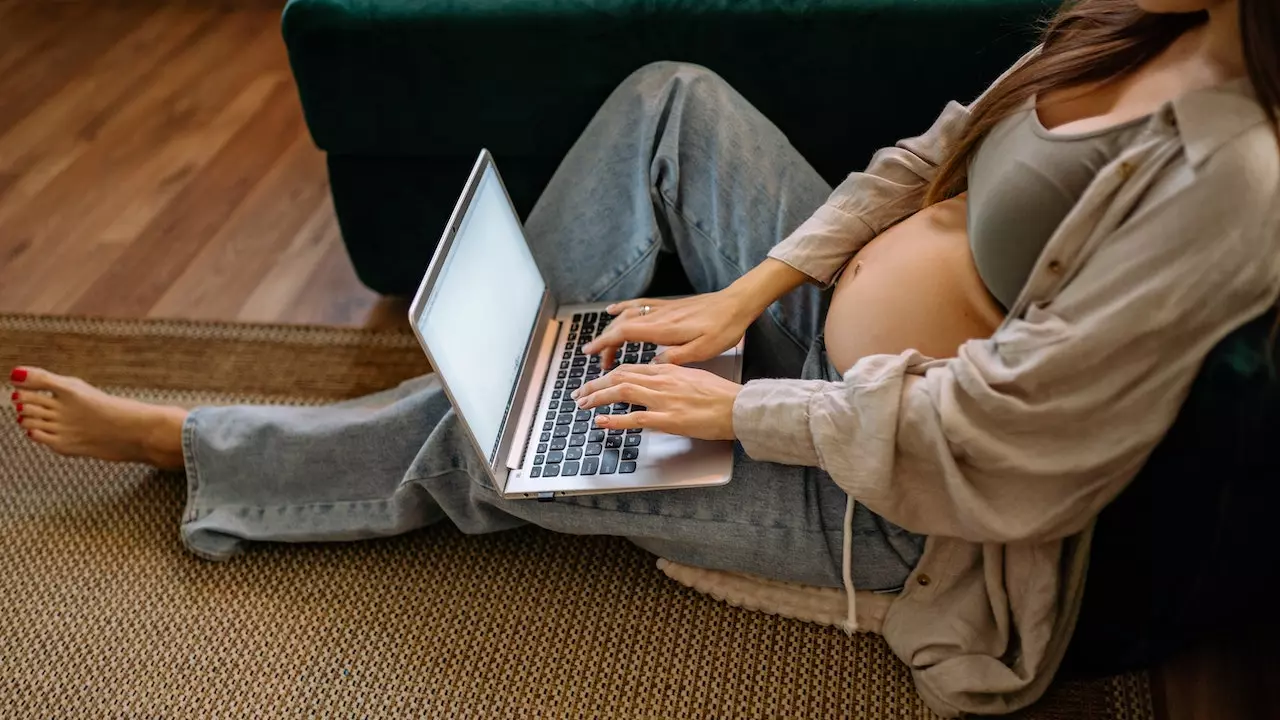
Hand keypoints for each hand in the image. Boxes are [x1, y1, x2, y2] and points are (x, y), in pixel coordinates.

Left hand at [570, 363, 740, 440]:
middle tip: (580, 393)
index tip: (596, 381)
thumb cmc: (720, 395)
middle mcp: (662, 381)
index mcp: (668, 370)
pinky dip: (615, 419)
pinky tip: (602, 421)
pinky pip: (635, 418)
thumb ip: (671, 376)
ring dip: (598, 397)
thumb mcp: (693, 376)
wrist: (738, 407)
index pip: (629, 369)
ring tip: (583, 404)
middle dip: (595, 385)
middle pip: (619, 377)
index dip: (608, 375)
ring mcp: (664, 400)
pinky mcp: (669, 419)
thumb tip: (656, 379)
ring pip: (622, 392)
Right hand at [582, 290, 756, 369]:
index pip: (624, 334)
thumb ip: (674, 358)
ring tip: (605, 345)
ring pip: (627, 316)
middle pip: (621, 326)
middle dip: (605, 343)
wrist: (737, 304)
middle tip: (600, 362)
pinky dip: (622, 308)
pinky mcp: (668, 305)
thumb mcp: (702, 351)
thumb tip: (652, 365)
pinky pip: (638, 305)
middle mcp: (658, 316)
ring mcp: (662, 309)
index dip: (604, 343)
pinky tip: (614, 310)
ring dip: (611, 329)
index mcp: (663, 329)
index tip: (590, 354)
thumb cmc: (723, 328)